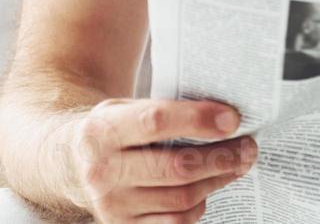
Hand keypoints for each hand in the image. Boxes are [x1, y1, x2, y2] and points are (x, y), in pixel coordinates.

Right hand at [55, 97, 256, 222]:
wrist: (71, 163)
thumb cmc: (112, 130)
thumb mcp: (124, 107)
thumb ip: (163, 109)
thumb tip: (223, 115)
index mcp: (100, 131)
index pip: (155, 121)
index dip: (197, 119)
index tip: (232, 119)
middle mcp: (102, 171)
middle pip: (176, 167)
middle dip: (221, 157)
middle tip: (248, 147)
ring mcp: (111, 205)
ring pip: (180, 199)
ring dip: (217, 181)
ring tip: (236, 164)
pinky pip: (174, 223)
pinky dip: (198, 206)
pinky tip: (208, 188)